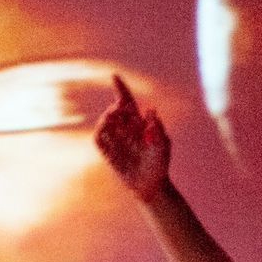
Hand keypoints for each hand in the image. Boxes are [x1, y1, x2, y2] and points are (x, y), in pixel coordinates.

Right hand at [95, 76, 170, 202]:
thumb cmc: (159, 164)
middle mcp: (126, 130)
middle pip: (115, 111)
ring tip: (112, 119)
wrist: (150, 185)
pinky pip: (98, 140)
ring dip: (106, 118)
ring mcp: (115, 141)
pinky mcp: (107, 154)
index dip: (120, 89)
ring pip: (105, 123)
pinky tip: (104, 130)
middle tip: (120, 110)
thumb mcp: (163, 145)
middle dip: (115, 107)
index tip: (114, 76)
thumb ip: (157, 129)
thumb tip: (150, 111)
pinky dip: (99, 132)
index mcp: (140, 124)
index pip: (127, 102)